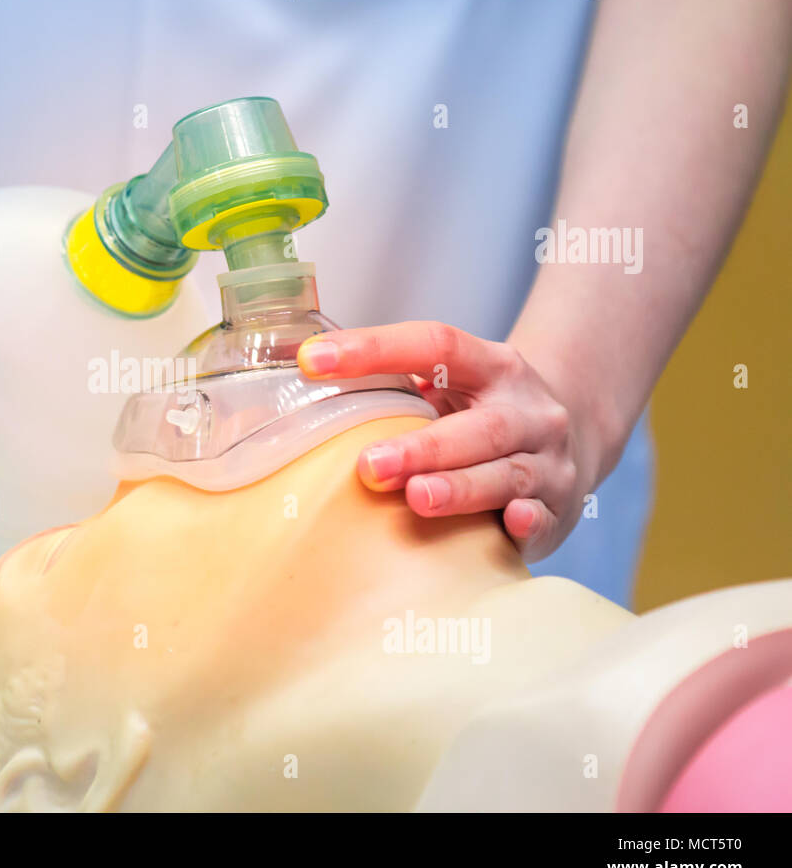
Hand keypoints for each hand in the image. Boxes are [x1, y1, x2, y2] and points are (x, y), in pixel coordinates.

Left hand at [297, 321, 604, 559]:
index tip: (311, 360)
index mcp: (491, 366)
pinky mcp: (559, 507)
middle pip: (478, 425)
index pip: (434, 343)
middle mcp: (526, 409)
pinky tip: (510, 524)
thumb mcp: (453, 387)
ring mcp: (547, 460)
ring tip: (415, 499)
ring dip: (460, 487)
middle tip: (368, 466)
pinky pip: (543, 516)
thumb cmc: (484, 415)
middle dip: (423, 447)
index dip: (373, 348)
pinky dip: (528, 522)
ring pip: (506, 473)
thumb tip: (288, 387)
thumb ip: (393, 389)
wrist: (577, 439)